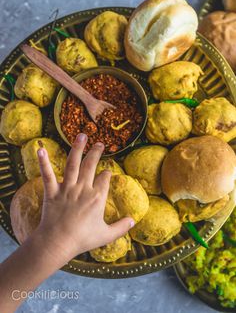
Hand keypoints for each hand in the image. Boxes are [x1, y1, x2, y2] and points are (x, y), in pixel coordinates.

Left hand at [35, 133, 133, 265]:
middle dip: (96, 152)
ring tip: (81, 135)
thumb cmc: (82, 240)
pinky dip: (43, 162)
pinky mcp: (51, 191)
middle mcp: (83, 188)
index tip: (107, 173)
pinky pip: (47, 174)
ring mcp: (66, 188)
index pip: (105, 178)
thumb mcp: (106, 235)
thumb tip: (134, 221)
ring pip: (73, 163)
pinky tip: (40, 149)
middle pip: (91, 165)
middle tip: (99, 144)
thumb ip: (121, 227)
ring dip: (77, 148)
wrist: (58, 243)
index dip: (107, 174)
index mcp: (97, 197)